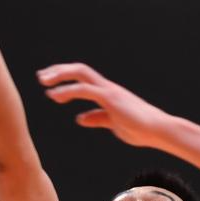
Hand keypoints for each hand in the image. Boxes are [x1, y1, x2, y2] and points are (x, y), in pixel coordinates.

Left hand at [37, 63, 172, 148]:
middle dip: (59, 71)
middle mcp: (108, 87)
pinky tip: (55, 95)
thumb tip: (80, 118)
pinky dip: (68, 90)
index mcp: (108, 92)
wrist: (158, 130)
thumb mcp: (113, 124)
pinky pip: (85, 90)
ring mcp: (109, 91)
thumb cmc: (140, 129)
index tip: (50, 83)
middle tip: (42, 77)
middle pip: (80, 70)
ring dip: (60, 76)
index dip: (66, 77)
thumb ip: (97, 118)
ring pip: (81, 74)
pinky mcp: (111, 98)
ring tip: (44, 82)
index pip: (83, 78)